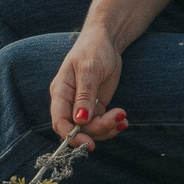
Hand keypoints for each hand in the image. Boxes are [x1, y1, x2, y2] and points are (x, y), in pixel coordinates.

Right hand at [48, 29, 131, 149]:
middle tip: (117, 120)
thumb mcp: (89, 70)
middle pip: (77, 129)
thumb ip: (84, 96)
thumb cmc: (93, 50)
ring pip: (90, 129)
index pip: (59, 121)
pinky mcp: (95, 106)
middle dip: (97, 130)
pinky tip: (123, 119)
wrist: (105, 41)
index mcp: (60, 92)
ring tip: (123, 117)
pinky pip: (100, 124)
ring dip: (107, 129)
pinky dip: (112, 125)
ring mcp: (82, 106)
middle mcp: (68, 102)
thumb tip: (79, 120)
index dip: (71, 136)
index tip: (89, 143)